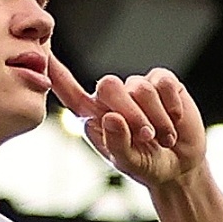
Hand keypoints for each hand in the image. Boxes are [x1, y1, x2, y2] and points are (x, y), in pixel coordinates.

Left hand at [46, 57, 211, 189]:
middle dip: (129, 113)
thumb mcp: (127, 162)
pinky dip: (171, 106)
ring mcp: (136, 87)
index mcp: (93, 116)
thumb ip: (117, 143)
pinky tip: (174, 121)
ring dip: (156, 118)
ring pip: (140, 88)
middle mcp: (112, 97)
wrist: (178, 165)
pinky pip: (163, 83)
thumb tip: (111, 117)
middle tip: (145, 137)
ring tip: (163, 138)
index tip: (43, 56)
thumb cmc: (145, 164)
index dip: (56, 74)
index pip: (69, 92)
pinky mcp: (162, 81)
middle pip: (109, 85)